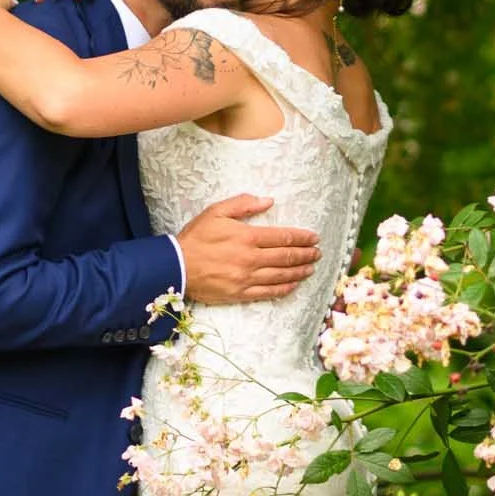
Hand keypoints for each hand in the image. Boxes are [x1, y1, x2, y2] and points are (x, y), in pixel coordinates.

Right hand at [178, 195, 320, 304]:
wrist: (176, 266)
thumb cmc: (196, 236)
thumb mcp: (216, 211)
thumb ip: (243, 204)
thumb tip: (268, 201)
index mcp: (247, 237)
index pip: (282, 237)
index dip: (301, 238)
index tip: (313, 237)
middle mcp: (251, 259)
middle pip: (286, 257)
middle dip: (305, 254)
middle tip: (318, 253)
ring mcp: (246, 278)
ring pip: (281, 276)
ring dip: (299, 272)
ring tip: (311, 268)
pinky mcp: (240, 294)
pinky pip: (268, 293)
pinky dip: (283, 289)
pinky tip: (293, 286)